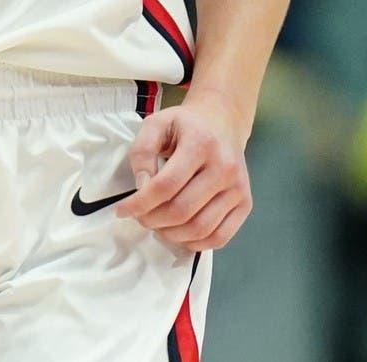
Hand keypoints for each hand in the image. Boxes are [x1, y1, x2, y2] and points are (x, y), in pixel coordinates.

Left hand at [116, 88, 253, 251]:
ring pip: (200, 228)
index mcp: (202, 143)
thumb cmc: (185, 125)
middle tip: (139, 217)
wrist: (222, 122)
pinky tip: (179, 233)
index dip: (139, 203)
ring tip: (157, 224)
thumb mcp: (156, 124)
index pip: (166, 185)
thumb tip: (141, 187)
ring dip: (170, 234)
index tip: (121, 210)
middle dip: (152, 220)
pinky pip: (220, 237)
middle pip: (182, 210)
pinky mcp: (245, 203)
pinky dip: (195, 243)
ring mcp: (239, 188)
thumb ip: (142, 152)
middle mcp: (225, 167)